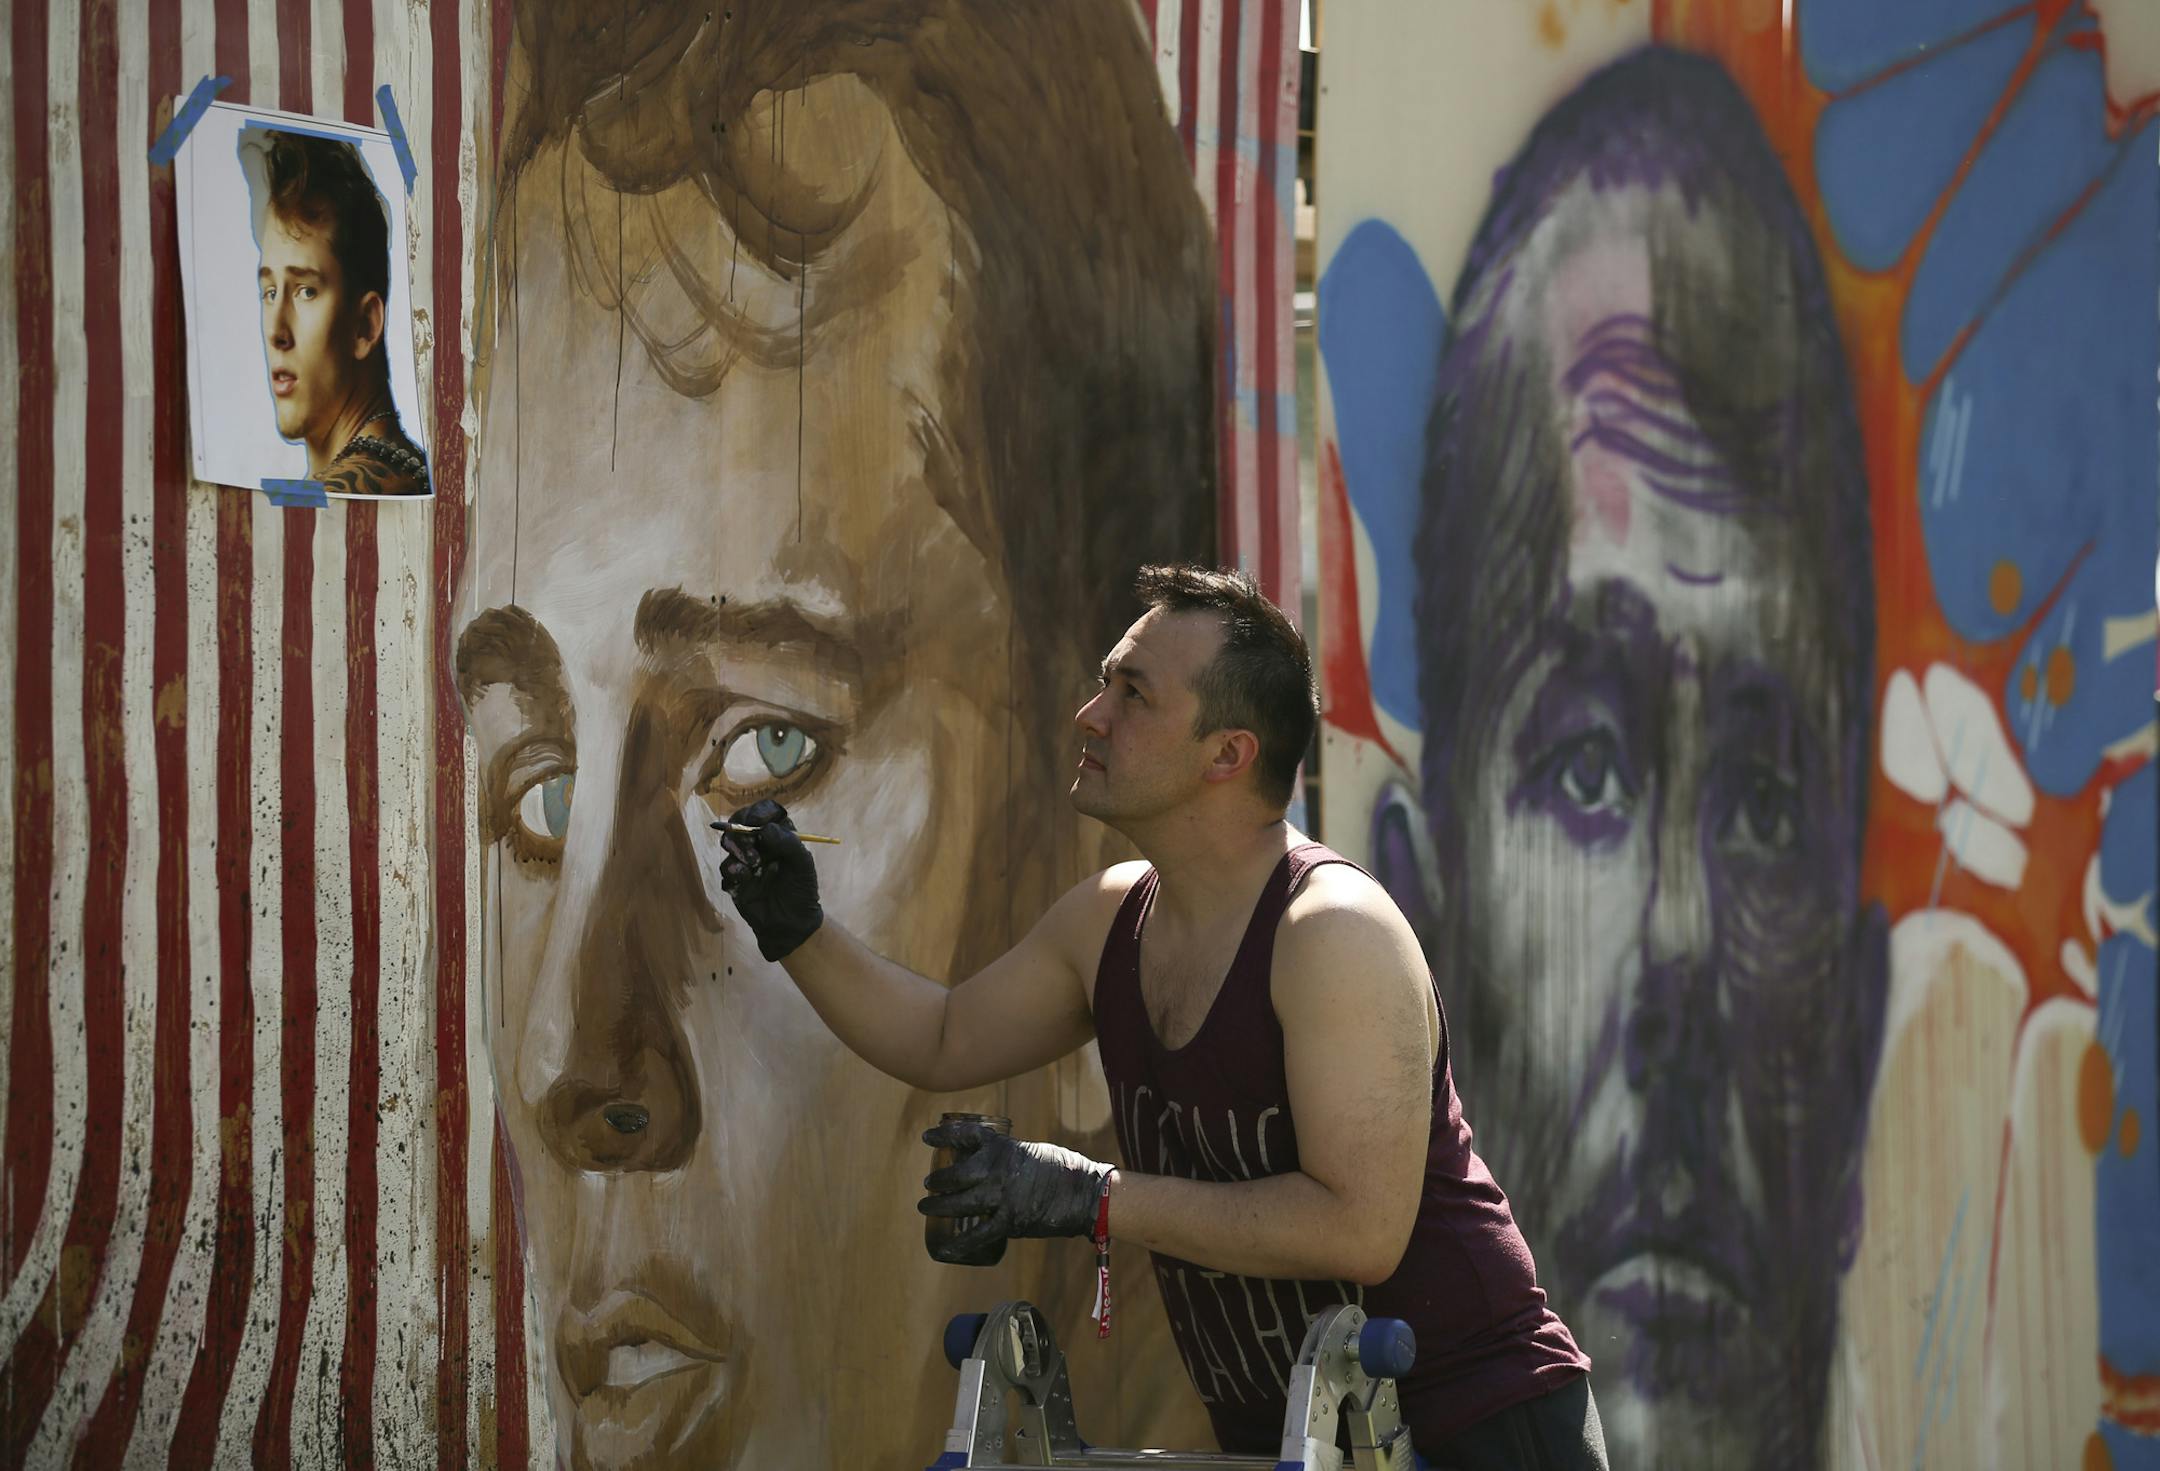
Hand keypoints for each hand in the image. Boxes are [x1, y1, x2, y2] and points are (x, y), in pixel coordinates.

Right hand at [715, 798, 823, 961]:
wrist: (790, 923)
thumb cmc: (801, 889)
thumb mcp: (803, 864)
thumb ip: (789, 843)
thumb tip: (765, 830)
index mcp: (779, 833)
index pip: (764, 811)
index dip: (758, 812)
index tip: (756, 822)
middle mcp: (759, 842)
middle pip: (740, 821)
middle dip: (741, 830)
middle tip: (751, 844)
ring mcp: (744, 859)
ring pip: (728, 841)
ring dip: (738, 849)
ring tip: (754, 864)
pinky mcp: (734, 878)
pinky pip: (726, 868)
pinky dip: (734, 871)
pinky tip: (746, 880)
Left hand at [918, 1120, 1111, 1263]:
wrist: (1087, 1194)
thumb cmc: (1063, 1169)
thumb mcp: (1031, 1151)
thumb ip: (1006, 1156)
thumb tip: (984, 1162)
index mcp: (1003, 1146)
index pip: (964, 1136)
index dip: (943, 1136)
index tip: (927, 1138)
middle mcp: (996, 1169)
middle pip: (955, 1174)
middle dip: (937, 1181)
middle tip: (929, 1184)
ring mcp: (1000, 1197)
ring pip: (958, 1204)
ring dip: (939, 1206)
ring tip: (926, 1206)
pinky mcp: (1009, 1222)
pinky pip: (977, 1235)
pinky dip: (959, 1244)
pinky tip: (944, 1248)